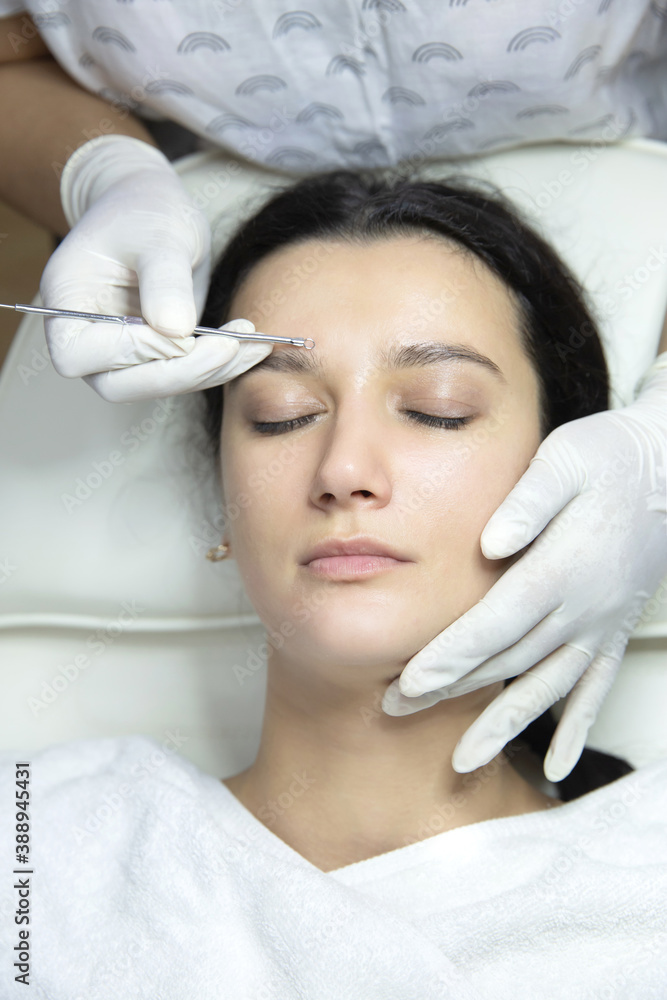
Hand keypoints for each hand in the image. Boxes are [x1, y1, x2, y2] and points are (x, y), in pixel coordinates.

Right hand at [40, 135, 271, 400]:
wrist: (155, 210)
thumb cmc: (146, 212)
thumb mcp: (159, 236)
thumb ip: (164, 281)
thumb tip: (176, 331)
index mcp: (65, 302)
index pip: (80, 355)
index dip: (132, 351)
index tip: (181, 329)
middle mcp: (84, 337)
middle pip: (119, 385)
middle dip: (180, 372)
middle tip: (230, 347)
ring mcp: (117, 353)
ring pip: (157, 385)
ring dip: (209, 372)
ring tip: (252, 343)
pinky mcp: (152, 356)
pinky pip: (183, 375)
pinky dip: (219, 366)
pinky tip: (251, 346)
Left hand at [382, 358, 666, 783]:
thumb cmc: (609, 460)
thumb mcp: (564, 460)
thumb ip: (528, 501)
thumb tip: (490, 543)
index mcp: (562, 566)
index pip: (496, 622)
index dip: (452, 656)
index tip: (411, 682)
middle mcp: (582, 607)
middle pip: (508, 660)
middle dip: (450, 690)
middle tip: (397, 709)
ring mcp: (600, 625)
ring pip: (546, 688)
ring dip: (502, 725)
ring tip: (463, 759)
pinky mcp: (613, 631)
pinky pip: (595, 691)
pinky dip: (576, 730)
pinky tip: (559, 767)